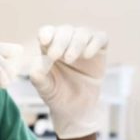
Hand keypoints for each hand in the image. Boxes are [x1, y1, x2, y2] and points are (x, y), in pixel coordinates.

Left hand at [29, 25, 107, 139]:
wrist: (76, 108)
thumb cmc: (57, 95)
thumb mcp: (45, 89)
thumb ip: (39, 78)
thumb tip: (38, 64)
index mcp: (49, 48)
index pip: (47, 32)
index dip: (46, 33)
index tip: (43, 41)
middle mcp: (66, 42)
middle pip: (65, 30)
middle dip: (60, 41)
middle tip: (56, 55)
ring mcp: (84, 45)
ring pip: (82, 32)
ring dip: (76, 43)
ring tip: (69, 59)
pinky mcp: (100, 49)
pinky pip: (100, 38)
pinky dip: (94, 43)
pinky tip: (87, 55)